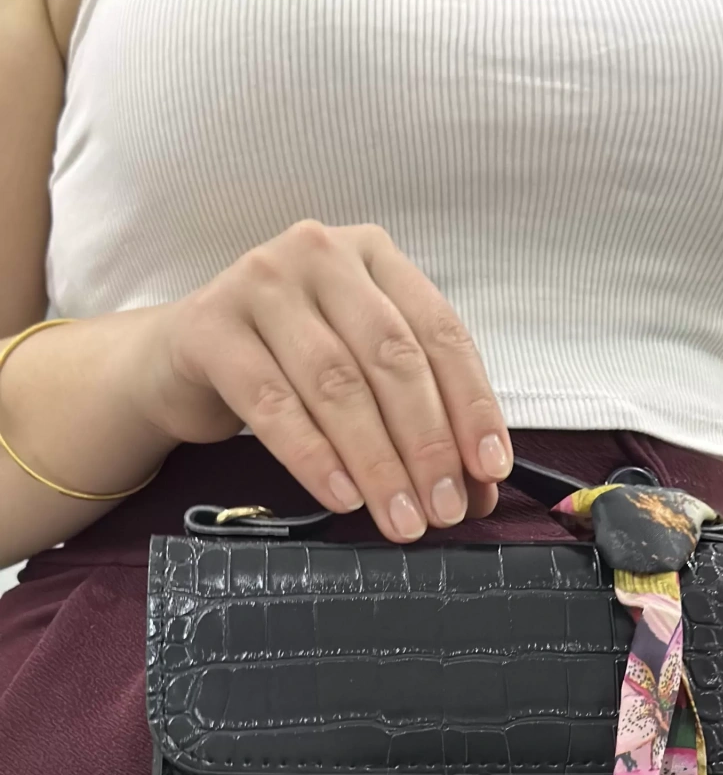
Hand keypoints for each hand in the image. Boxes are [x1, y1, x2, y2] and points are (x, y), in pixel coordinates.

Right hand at [135, 220, 512, 541]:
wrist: (178, 362)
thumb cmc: (287, 368)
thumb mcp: (362, 380)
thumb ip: (421, 422)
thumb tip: (477, 490)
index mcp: (376, 257)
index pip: (441, 334)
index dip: (472, 406)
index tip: (491, 470)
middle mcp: (321, 255)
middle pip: (392, 359)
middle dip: (428, 445)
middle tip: (445, 509)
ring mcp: (261, 283)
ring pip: (337, 383)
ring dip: (378, 462)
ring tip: (401, 519)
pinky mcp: (209, 326)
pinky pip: (272, 403)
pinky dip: (314, 458)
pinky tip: (343, 498)